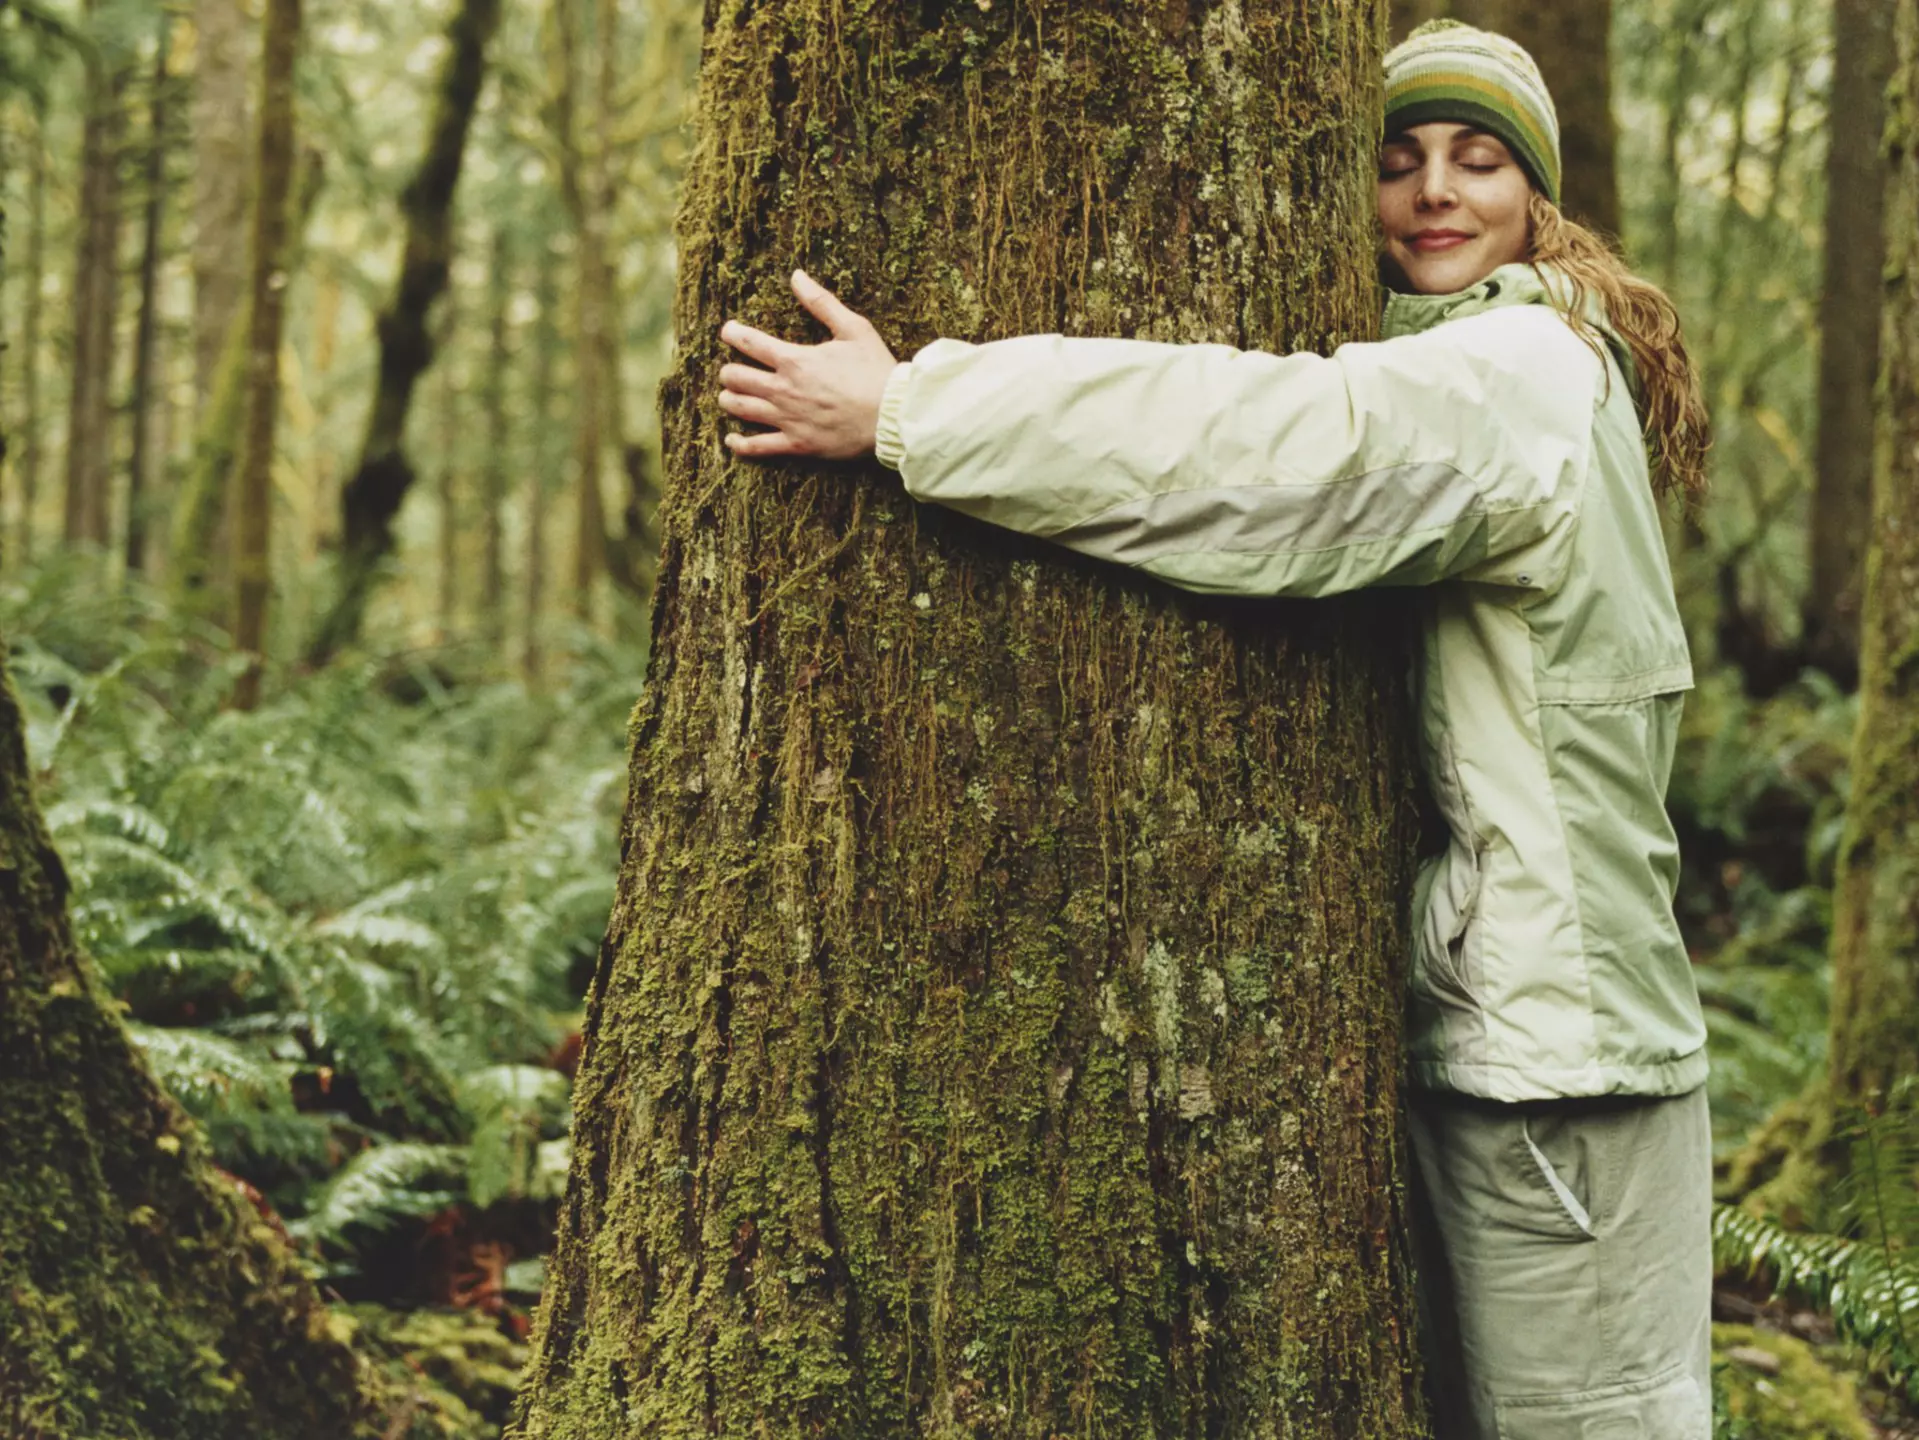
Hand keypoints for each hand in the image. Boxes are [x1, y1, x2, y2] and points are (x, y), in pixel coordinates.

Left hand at [719, 270, 898, 459]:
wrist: (892, 416)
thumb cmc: (876, 371)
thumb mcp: (853, 328)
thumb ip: (821, 302)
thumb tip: (797, 276)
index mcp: (794, 360)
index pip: (749, 342)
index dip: (733, 334)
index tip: (728, 331)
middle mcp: (783, 389)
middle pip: (737, 378)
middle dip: (729, 372)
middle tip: (731, 371)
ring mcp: (787, 419)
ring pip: (740, 409)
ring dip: (729, 400)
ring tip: (729, 397)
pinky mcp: (797, 444)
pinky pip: (758, 447)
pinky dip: (740, 444)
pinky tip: (732, 439)